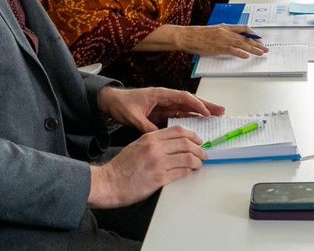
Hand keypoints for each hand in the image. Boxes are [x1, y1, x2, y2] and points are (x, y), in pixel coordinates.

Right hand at [87, 126, 204, 207]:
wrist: (109, 182)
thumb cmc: (121, 166)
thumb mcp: (137, 145)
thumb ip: (154, 143)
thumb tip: (173, 145)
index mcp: (150, 137)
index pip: (178, 131)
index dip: (192, 135)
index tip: (198, 141)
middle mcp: (155, 148)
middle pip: (186, 143)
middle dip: (199, 149)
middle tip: (203, 154)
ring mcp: (158, 163)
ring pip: (187, 158)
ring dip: (197, 161)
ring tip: (199, 164)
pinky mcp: (159, 178)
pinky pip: (181, 172)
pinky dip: (189, 171)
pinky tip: (190, 171)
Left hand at [97, 86, 223, 132]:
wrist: (110, 102)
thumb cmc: (121, 105)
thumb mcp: (132, 116)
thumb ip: (146, 126)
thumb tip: (159, 135)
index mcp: (160, 94)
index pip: (182, 98)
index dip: (195, 105)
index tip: (207, 113)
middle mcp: (165, 98)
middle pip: (189, 101)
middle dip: (206, 105)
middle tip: (221, 111)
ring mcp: (164, 105)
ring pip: (187, 108)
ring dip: (201, 112)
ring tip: (216, 116)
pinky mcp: (162, 112)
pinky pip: (179, 114)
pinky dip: (190, 118)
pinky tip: (199, 123)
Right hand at [177, 25, 267, 58]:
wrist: (187, 36)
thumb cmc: (197, 35)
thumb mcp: (213, 31)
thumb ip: (223, 34)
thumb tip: (231, 40)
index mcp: (225, 27)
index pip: (243, 28)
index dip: (253, 34)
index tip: (259, 39)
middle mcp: (226, 32)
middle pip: (245, 37)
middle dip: (257, 44)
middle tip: (265, 48)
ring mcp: (222, 39)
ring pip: (242, 44)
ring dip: (253, 49)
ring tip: (261, 53)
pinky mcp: (218, 47)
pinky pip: (232, 50)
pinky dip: (240, 53)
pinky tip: (246, 56)